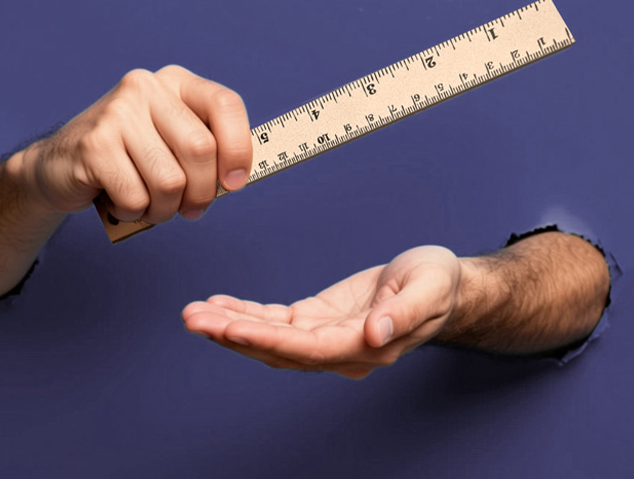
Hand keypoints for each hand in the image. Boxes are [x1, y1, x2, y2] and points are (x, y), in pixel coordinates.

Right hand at [17, 65, 251, 221]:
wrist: (59, 166)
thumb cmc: (129, 160)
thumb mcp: (172, 144)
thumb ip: (207, 152)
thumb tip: (236, 178)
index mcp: (175, 83)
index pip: (225, 105)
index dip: (238, 149)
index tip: (234, 183)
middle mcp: (146, 88)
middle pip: (201, 149)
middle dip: (201, 193)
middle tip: (188, 209)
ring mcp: (117, 113)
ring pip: (170, 181)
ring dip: (164, 210)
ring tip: (148, 205)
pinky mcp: (94, 145)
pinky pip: (136, 198)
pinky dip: (133, 214)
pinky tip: (119, 202)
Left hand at [182, 246, 462, 378]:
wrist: (439, 284)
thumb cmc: (438, 284)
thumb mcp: (430, 287)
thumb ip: (403, 314)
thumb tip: (374, 335)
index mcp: (367, 346)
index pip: (309, 349)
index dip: (268, 340)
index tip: (232, 328)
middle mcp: (340, 350)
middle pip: (279, 350)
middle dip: (234, 335)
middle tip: (195, 319)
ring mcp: (325, 338)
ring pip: (270, 339)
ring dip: (230, 327)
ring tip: (194, 314)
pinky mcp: (316, 320)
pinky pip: (275, 322)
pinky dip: (245, 314)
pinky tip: (218, 306)